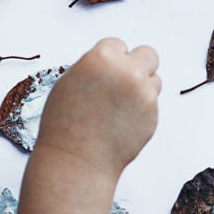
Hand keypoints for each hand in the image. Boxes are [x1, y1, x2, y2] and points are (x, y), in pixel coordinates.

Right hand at [9, 38, 159, 213]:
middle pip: (146, 53)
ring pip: (154, 77)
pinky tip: (122, 131)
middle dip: (135, 68)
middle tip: (116, 91)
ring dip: (142, 89)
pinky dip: (143, 113)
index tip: (97, 78)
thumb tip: (117, 57)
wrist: (70, 171)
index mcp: (96, 59)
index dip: (108, 61)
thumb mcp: (66, 90)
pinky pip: (154, 103)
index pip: (116, 42)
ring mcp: (142, 96)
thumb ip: (93, 73)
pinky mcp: (152, 119)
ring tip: (115, 114)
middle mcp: (124, 72)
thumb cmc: (59, 132)